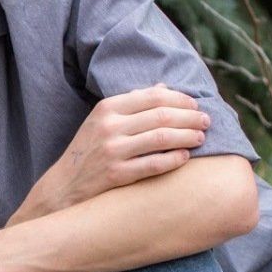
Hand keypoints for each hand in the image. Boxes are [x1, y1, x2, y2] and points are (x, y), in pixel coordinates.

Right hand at [23, 85, 206, 218]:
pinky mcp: (117, 174)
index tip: (196, 106)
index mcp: (107, 108)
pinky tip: (185, 157)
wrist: (65, 185)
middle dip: (191, 117)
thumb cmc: (89, 150)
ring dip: (188, 136)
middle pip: (162, 116)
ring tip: (200, 138)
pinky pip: (155, 164)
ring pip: (162, 138)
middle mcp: (109, 126)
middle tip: (206, 121)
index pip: (154, 96)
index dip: (181, 99)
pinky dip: (175, 159)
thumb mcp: (102, 121)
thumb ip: (132, 104)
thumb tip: (164, 87)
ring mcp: (112, 151)